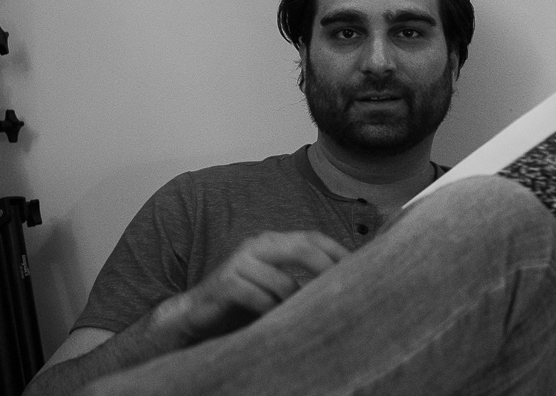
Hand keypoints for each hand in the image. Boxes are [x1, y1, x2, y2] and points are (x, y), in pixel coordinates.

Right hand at [162, 230, 349, 343]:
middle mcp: (256, 245)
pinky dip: (270, 310)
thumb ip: (297, 277)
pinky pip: (259, 297)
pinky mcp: (225, 283)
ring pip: (283, 280)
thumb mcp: (273, 283)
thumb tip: (339, 282)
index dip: (336, 249)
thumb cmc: (242, 301)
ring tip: (300, 315)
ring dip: (295, 301)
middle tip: (342, 286)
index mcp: (271, 241)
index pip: (311, 237)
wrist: (196, 314)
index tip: (358, 265)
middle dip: (325, 267)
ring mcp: (239, 262)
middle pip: (301, 248)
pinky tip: (271, 319)